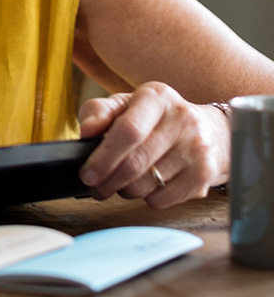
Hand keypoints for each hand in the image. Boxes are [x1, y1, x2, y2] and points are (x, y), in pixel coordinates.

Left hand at [77, 81, 227, 207]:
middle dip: (108, 180)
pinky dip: (146, 198)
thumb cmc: (155, 118)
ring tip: (119, 183)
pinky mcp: (205, 174)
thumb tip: (87, 130)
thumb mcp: (124, 105)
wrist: (209, 131)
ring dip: (125, 190)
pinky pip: (163, 199)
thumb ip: (99, 112)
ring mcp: (197, 148)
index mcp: (156, 96)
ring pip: (147, 184)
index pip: (129, 129)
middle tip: (95, 186)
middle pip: (136, 162)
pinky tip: (146, 186)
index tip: (87, 173)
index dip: (104, 156)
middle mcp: (182, 119)